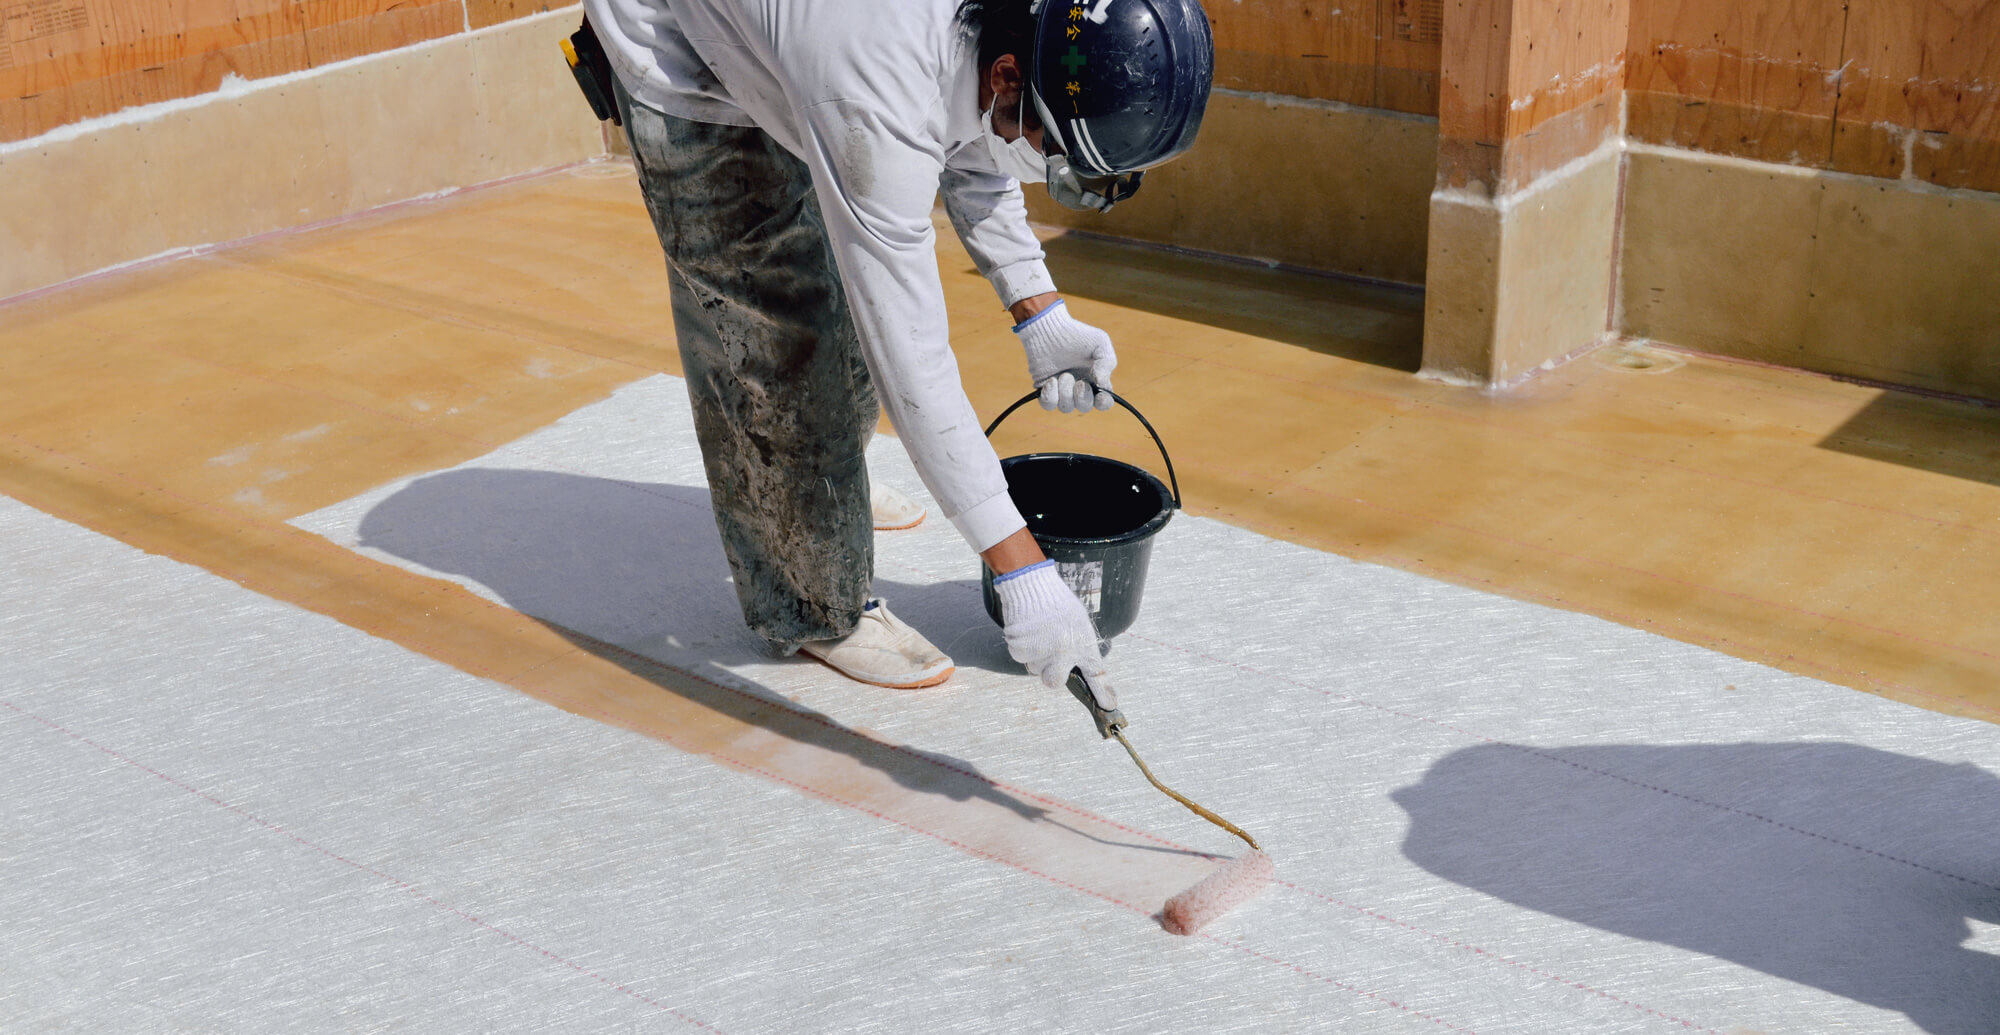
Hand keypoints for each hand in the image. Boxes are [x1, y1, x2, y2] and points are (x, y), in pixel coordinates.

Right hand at [991, 561, 1117, 710]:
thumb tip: (1075, 665)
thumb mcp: (1078, 621)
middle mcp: (1063, 653)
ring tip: (1038, 632)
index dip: (1103, 693)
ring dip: (1035, 655)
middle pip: (1053, 682)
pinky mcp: (1021, 649)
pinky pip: (1020, 656)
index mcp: (1082, 643)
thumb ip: (1079, 645)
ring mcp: (1041, 653)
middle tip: (1049, 657)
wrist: (1032, 586)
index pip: (1096, 673)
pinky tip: (1027, 629)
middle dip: (1050, 673)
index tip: (1109, 705)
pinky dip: (1022, 646)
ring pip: (1034, 667)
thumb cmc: (1056, 602)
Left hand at [1013, 299, 1115, 413]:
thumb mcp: (1100, 343)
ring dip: (1066, 391)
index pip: (1103, 402)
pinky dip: (1050, 395)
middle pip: (1084, 407)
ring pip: (1066, 407)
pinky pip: (1049, 404)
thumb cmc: (1077, 336)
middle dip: (1082, 395)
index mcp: (1096, 381)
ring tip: (1064, 374)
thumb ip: (1107, 363)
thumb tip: (1102, 385)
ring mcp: (1061, 392)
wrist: (1049, 330)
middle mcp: (1079, 390)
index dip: (1103, 403)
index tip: (1100, 395)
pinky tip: (1051, 380)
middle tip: (1078, 381)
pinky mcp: (1045, 390)